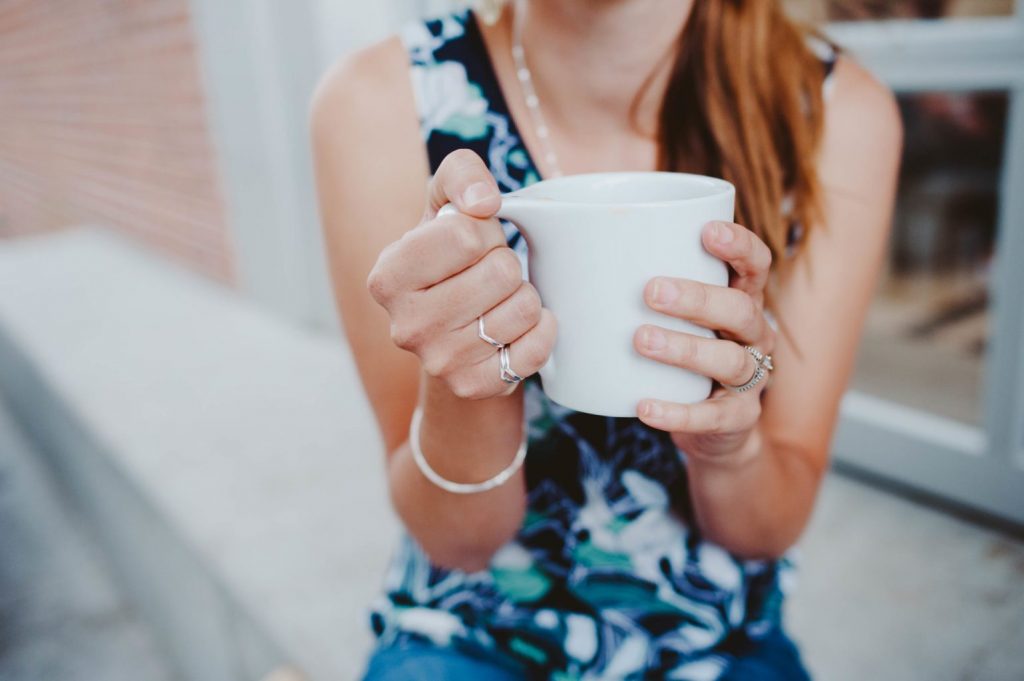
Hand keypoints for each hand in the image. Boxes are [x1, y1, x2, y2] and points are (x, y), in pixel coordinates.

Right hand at [366, 150, 556, 399]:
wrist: (451, 333)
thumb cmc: (449, 260)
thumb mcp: (445, 205)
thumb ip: (460, 175)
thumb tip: (484, 200)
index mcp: (387, 276)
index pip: (465, 233)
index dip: (484, 230)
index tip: (471, 245)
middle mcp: (406, 325)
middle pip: (500, 271)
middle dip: (506, 263)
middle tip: (488, 275)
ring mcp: (440, 362)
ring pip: (524, 307)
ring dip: (524, 295)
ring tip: (499, 300)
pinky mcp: (475, 387)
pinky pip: (536, 348)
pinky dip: (541, 331)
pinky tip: (519, 328)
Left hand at [633, 220, 775, 461]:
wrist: (712, 428)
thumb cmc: (679, 353)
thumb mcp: (670, 317)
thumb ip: (633, 284)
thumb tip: (551, 243)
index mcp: (742, 299)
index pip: (756, 264)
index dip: (739, 245)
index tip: (706, 231)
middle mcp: (755, 334)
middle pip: (740, 309)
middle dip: (697, 297)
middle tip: (651, 291)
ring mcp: (752, 379)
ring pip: (728, 359)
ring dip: (685, 348)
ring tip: (641, 340)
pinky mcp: (738, 418)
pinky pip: (711, 415)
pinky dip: (677, 412)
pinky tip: (643, 406)